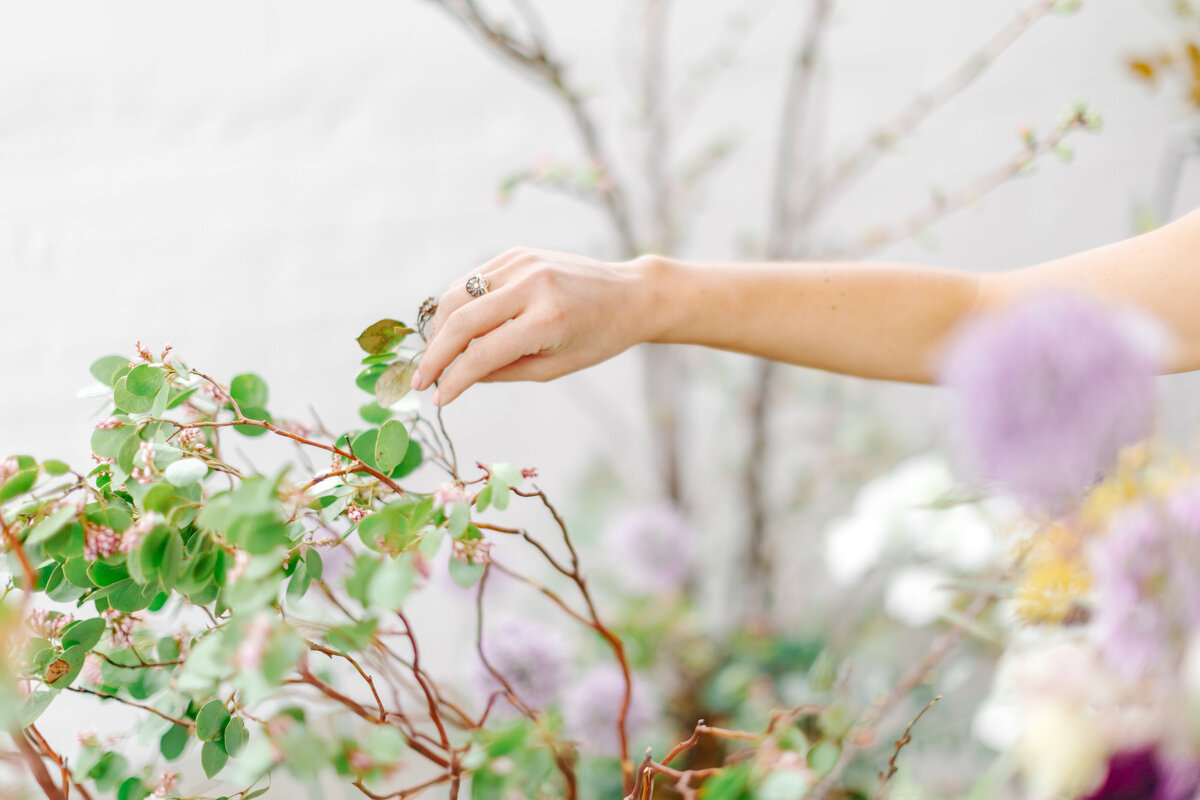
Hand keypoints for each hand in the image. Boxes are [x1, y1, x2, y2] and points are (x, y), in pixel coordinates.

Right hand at [410, 248, 655, 405]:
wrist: (628, 294)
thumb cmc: (598, 338)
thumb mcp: (555, 367)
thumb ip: (504, 371)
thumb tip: (459, 376)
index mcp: (547, 319)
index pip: (482, 353)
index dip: (454, 380)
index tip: (438, 399)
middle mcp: (531, 284)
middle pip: (460, 320)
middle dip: (434, 355)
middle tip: (420, 381)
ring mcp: (521, 263)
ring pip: (457, 294)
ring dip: (439, 328)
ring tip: (437, 356)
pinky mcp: (517, 253)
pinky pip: (472, 280)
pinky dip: (456, 305)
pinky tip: (454, 328)